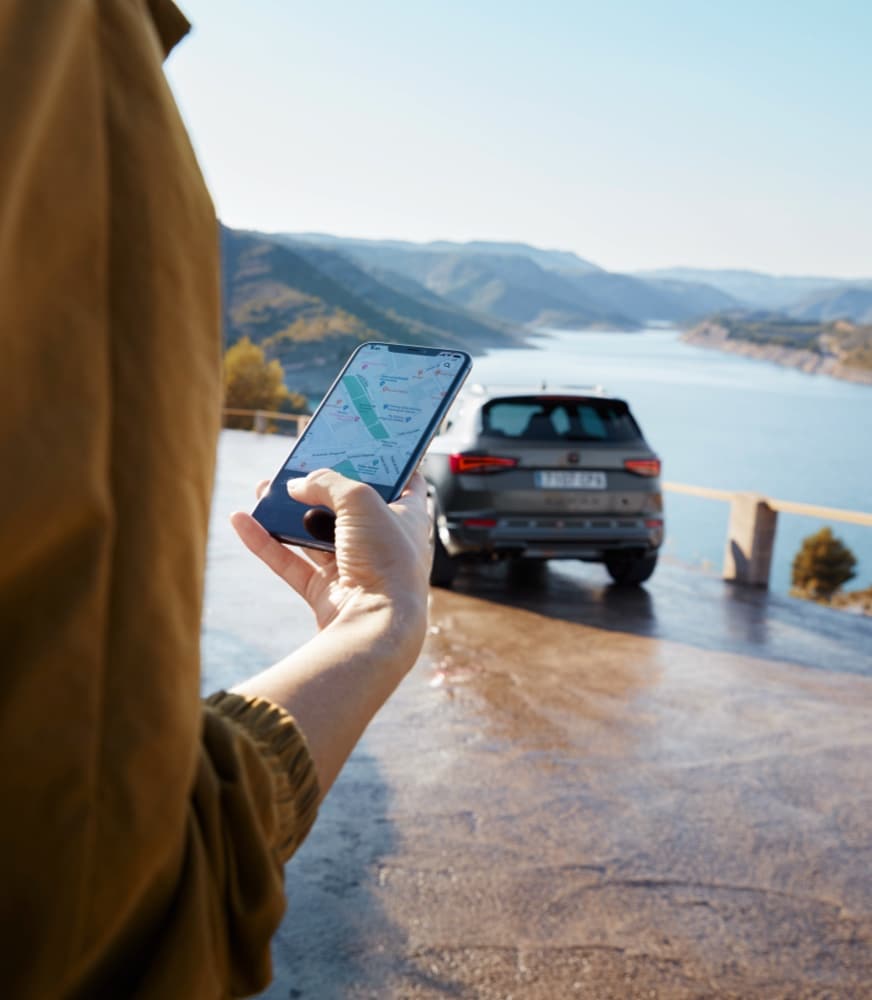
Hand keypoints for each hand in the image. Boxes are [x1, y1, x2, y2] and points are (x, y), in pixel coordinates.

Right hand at [230, 470, 431, 635]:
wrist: (375, 624)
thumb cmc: (386, 559)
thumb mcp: (361, 500)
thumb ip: (328, 482)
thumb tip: (299, 484)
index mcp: (407, 518)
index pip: (403, 483)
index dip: (384, 463)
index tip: (363, 444)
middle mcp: (382, 543)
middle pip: (347, 507)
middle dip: (319, 486)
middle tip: (298, 466)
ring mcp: (353, 569)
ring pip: (313, 533)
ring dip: (287, 511)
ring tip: (263, 488)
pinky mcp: (326, 592)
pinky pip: (290, 562)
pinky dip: (266, 542)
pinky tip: (242, 520)